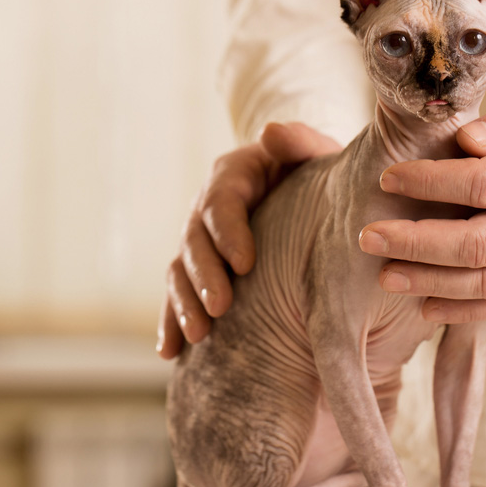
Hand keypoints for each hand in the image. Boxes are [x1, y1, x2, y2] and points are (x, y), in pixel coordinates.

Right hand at [158, 122, 339, 358]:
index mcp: (233, 177)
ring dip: (183, 304)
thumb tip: (270, 134)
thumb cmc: (316, 174)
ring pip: (179, 272)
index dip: (229, 233)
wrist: (303, 190)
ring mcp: (199, 242)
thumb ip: (300, 142)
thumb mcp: (315, 152)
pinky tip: (169, 353)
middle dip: (204, 276)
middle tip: (220, 308)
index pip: (222, 202)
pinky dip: (170, 322)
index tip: (245, 263)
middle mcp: (207, 209)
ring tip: (196, 336)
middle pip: (195, 241)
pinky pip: (177, 296)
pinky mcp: (198, 271)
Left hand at [358, 88, 485, 322]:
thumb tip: (463, 140)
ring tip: (385, 274)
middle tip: (367, 236)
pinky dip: (465, 310)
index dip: (431, 181)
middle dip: (415, 243)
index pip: (484, 184)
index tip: (389, 176)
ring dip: (431, 283)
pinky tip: (425, 306)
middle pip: (477, 245)